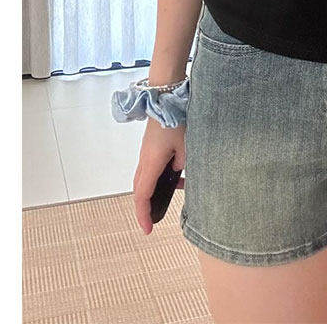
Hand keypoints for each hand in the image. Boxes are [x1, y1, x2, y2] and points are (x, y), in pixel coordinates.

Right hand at [133, 118, 185, 233]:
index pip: (143, 195)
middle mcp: (145, 160)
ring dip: (156, 190)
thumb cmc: (175, 120)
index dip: (143, 214)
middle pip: (140, 190)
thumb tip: (178, 171)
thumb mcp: (186, 146)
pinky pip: (153, 168)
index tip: (148, 228)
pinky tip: (179, 176)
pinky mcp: (152, 147)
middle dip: (146, 207)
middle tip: (153, 220)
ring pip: (146, 179)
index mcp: (151, 162)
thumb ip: (182, 163)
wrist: (165, 97)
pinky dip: (162, 176)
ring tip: (172, 196)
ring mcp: (147, 153)